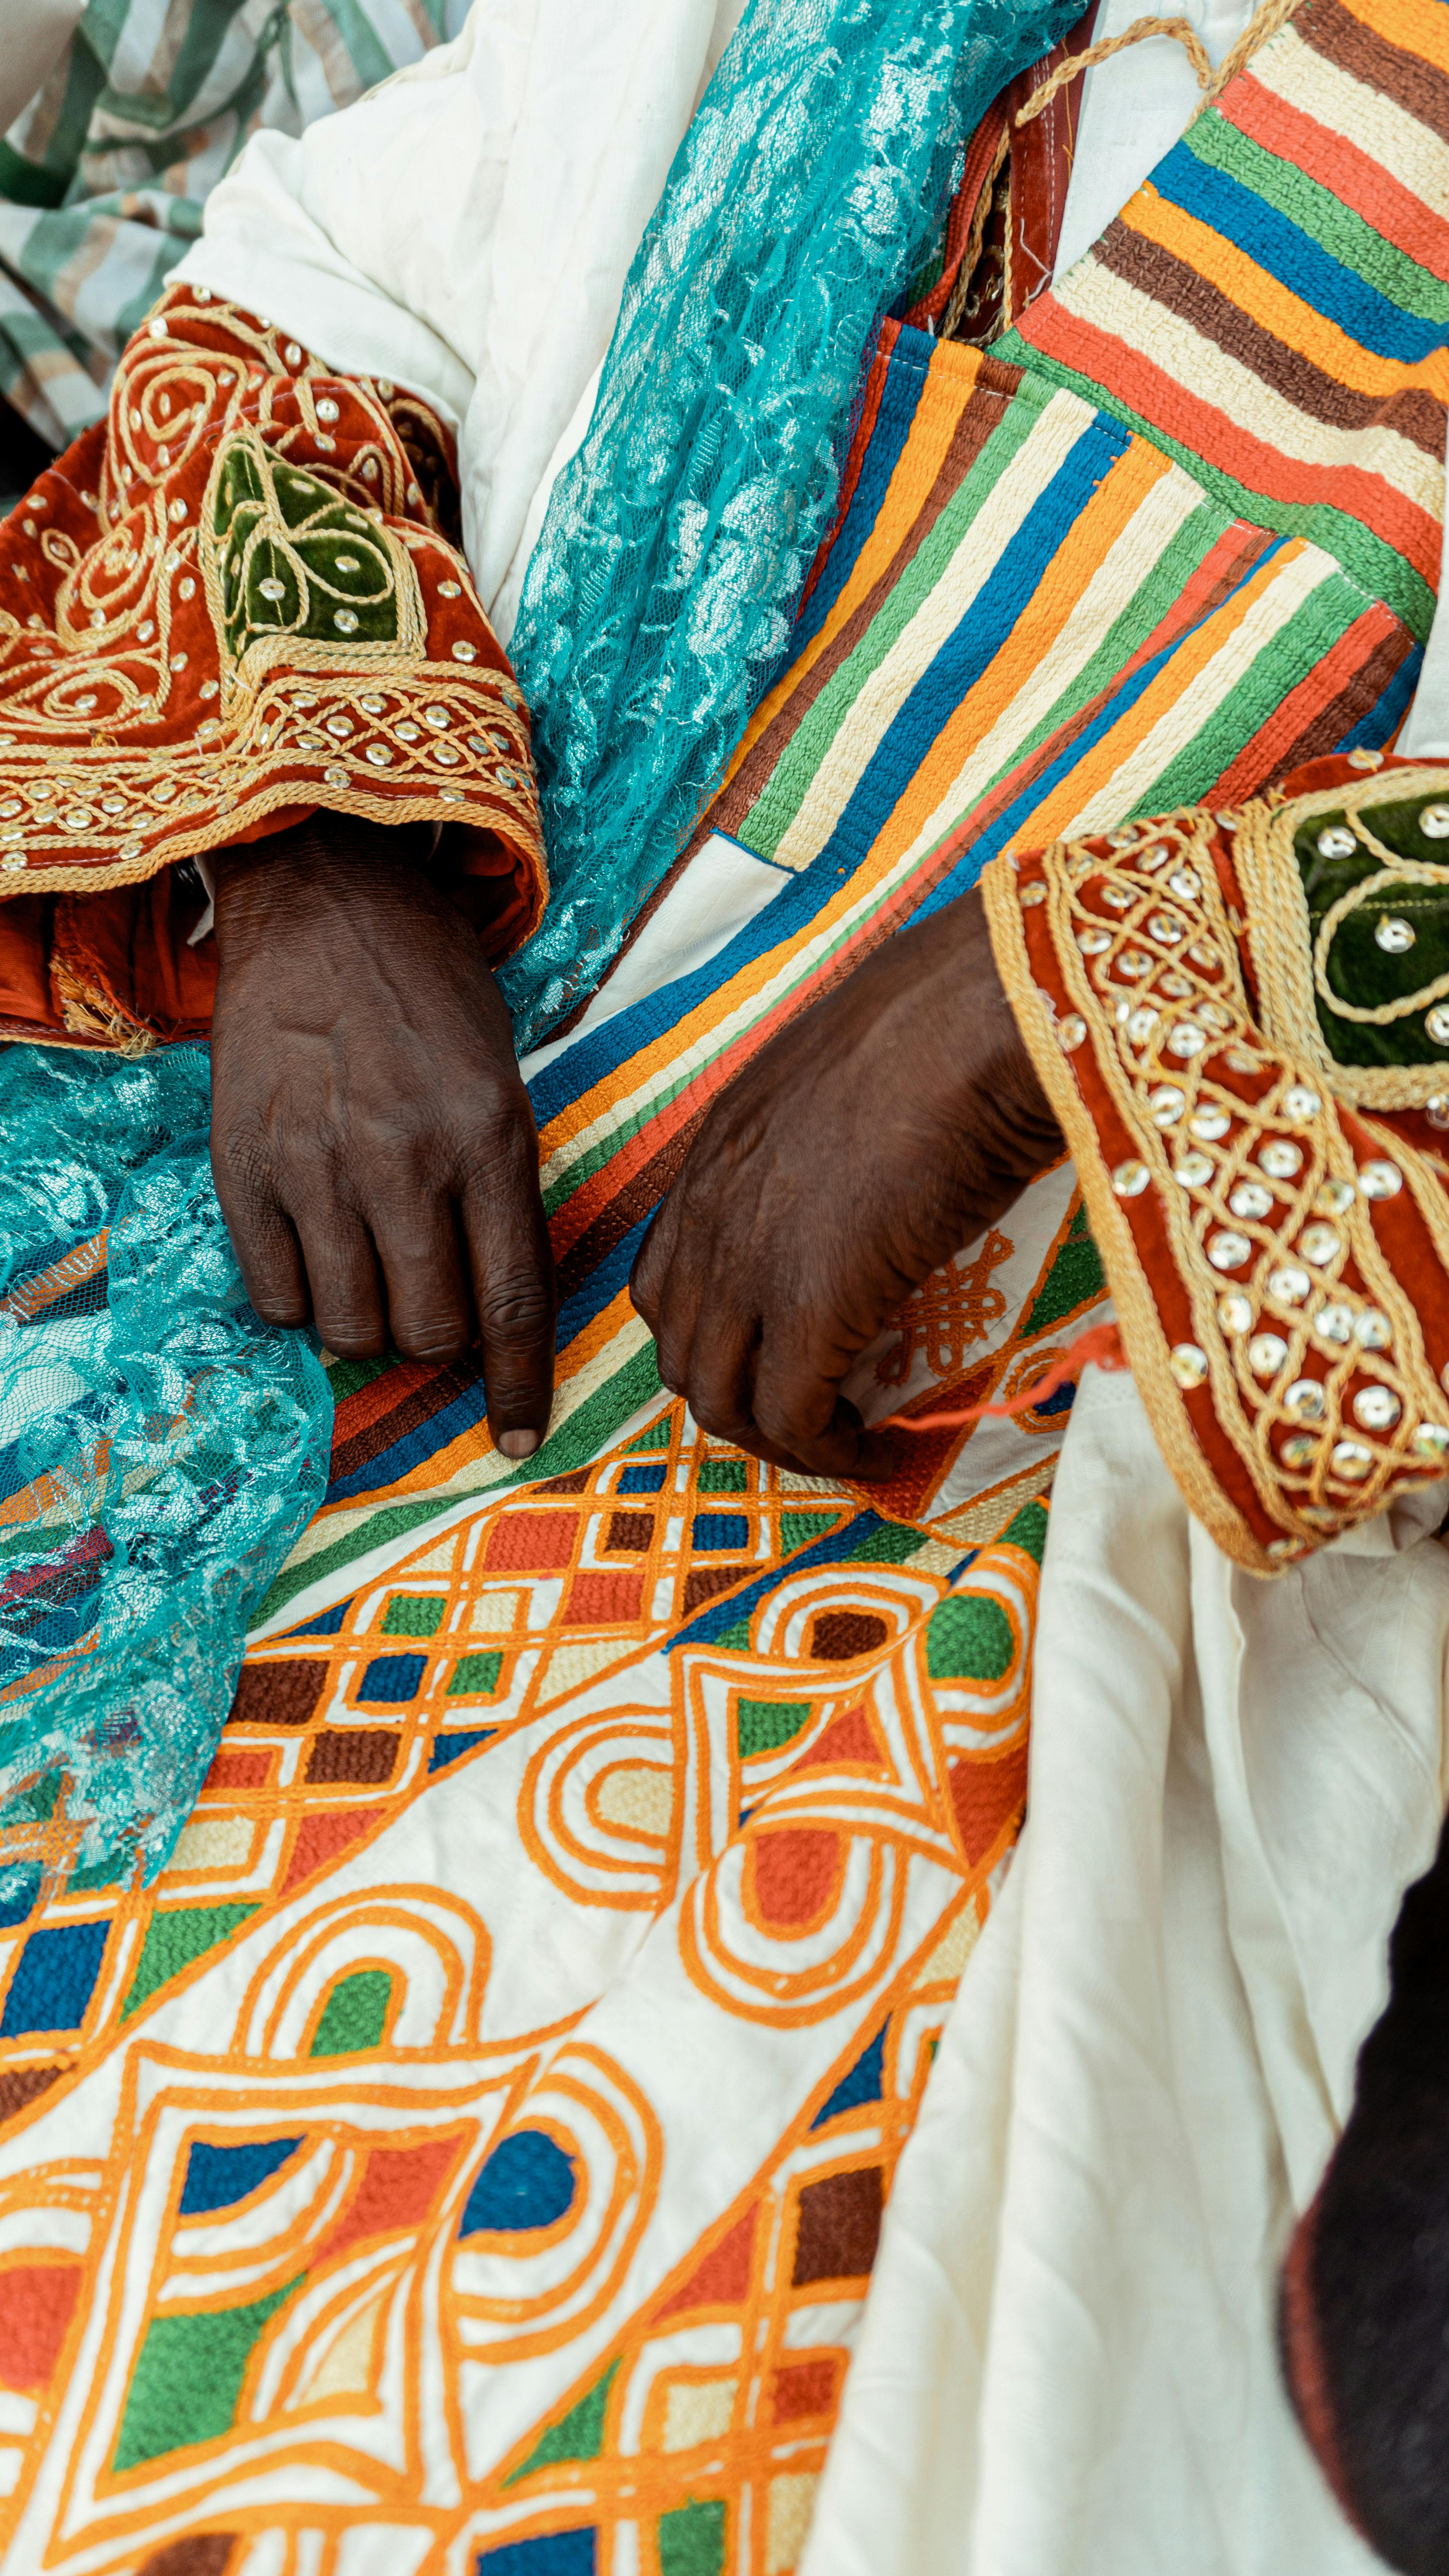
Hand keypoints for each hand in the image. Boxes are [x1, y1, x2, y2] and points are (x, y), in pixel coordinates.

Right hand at [209, 812, 554, 1458]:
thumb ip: (504, 1196)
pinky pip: (273, 1298)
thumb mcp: (505, 1084)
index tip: (519, 1438)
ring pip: (349, 1327)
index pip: (513, 1303)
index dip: (519, 1386)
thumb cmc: (431, 997)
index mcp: (489, 1138)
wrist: (328, 903)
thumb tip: (500, 1317)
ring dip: (367, 1321)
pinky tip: (314, 1252)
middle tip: (431, 1298)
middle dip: (436, 1340)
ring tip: (370, 1266)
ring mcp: (316, 1165)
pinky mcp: (245, 1166)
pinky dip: (299, 1299)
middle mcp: (404, 1159)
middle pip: (427, 1332)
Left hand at [629, 887, 1059, 1479]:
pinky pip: (792, 1417)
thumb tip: (866, 1180)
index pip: (665, 1280)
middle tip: (808, 1418)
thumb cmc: (941, 1025)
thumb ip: (825, 1141)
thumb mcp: (845, 1080)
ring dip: (776, 1438)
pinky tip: (870, 1449)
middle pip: (679, 1350)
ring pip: (720, 1398)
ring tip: (840, 1442)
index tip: (772, 1357)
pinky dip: (825, 1451)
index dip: (710, 1337)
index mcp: (716, 1153)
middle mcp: (713, 1213)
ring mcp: (753, 1264)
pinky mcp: (813, 1307)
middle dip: (734, 1399)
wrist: (980, 1017)